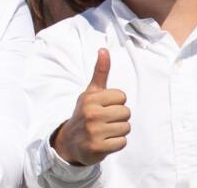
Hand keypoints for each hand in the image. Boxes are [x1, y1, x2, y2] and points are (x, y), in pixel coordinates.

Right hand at [52, 48, 129, 165]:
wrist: (70, 142)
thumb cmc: (86, 114)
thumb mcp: (90, 93)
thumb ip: (100, 72)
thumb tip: (104, 49)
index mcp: (90, 98)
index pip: (122, 97)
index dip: (116, 103)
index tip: (104, 107)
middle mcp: (90, 113)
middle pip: (126, 113)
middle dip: (119, 118)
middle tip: (105, 121)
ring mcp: (93, 131)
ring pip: (126, 128)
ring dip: (118, 131)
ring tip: (105, 131)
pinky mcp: (97, 148)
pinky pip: (122, 142)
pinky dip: (116, 144)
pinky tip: (104, 142)